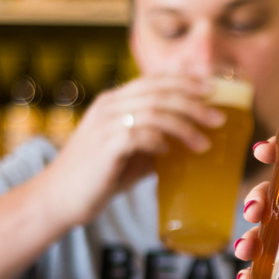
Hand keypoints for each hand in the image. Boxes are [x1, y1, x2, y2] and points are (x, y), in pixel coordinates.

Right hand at [37, 75, 224, 229]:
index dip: (185, 81)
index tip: (213, 89)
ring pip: (153, 111)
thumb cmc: (99, 176)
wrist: (60, 197)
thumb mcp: (131, 153)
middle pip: (159, 92)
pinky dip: (159, 140)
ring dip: (184, 126)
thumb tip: (189, 143)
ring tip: (204, 143)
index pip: (154, 81)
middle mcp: (109, 106)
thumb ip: (154, 142)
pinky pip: (138, 134)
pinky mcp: (104, 147)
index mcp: (114, 101)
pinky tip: (169, 151)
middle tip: (218, 118)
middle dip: (193, 102)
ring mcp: (104, 125)